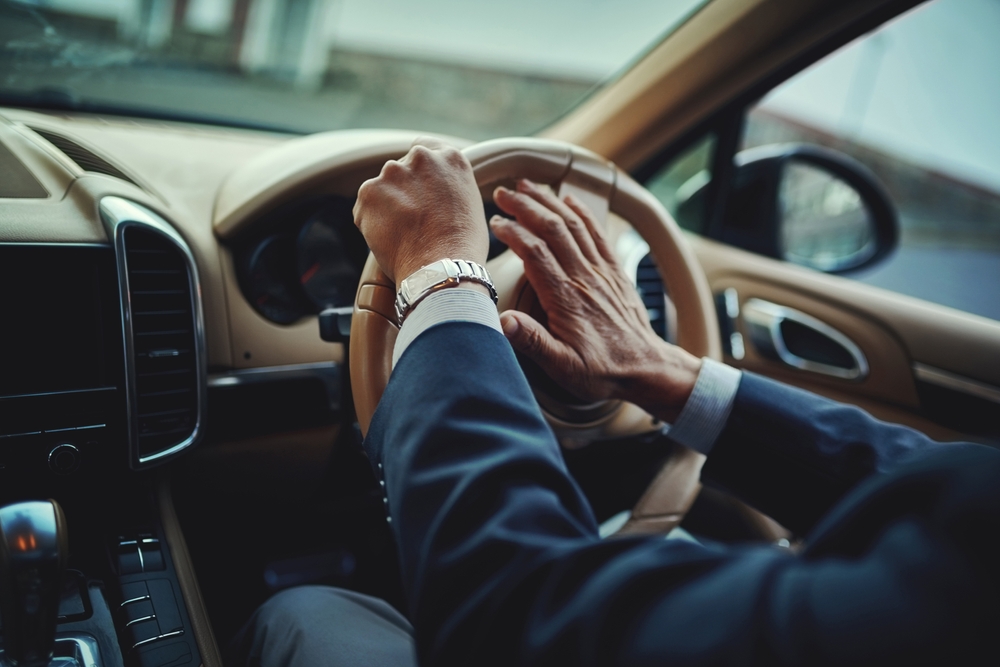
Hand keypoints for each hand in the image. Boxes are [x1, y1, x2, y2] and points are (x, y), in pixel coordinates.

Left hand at [354, 137, 488, 282]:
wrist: (442, 268)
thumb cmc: (462, 247)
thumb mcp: (469, 205)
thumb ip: (449, 188)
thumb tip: (435, 196)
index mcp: (450, 158)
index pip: (425, 149)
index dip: (420, 172)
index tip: (419, 188)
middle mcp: (421, 158)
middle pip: (401, 169)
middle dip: (402, 190)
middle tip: (412, 220)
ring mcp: (392, 172)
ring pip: (382, 189)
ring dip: (386, 206)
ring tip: (403, 235)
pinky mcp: (369, 192)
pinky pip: (365, 208)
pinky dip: (371, 223)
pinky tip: (390, 241)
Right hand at [490, 179, 701, 422]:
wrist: (646, 370)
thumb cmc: (602, 372)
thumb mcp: (563, 367)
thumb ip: (533, 342)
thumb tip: (503, 321)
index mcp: (566, 298)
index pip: (535, 252)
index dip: (514, 232)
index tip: (495, 221)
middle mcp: (585, 278)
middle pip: (553, 228)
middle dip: (526, 205)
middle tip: (503, 192)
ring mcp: (602, 272)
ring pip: (573, 225)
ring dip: (549, 201)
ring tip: (527, 186)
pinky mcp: (614, 272)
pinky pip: (596, 233)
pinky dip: (581, 212)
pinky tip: (567, 199)